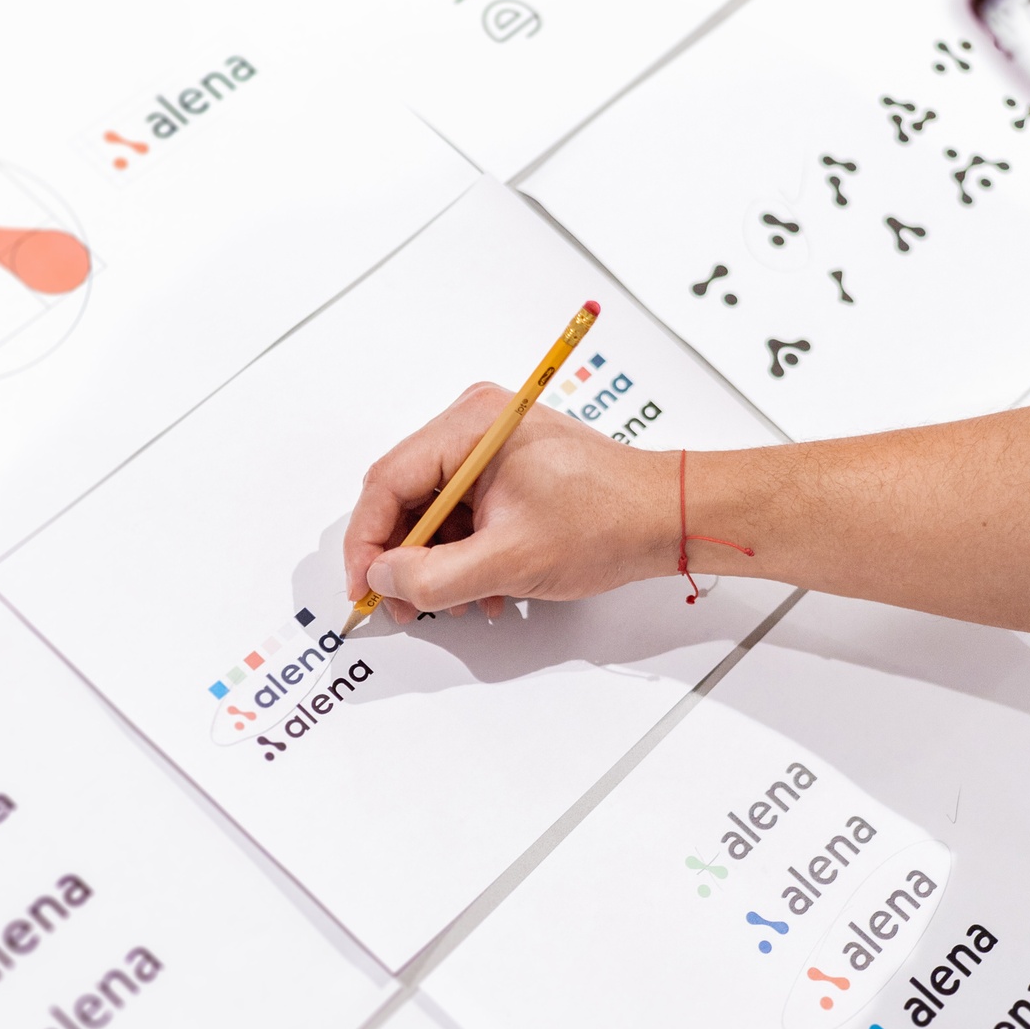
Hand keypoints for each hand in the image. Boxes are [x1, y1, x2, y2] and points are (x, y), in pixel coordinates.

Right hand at [342, 382, 670, 622]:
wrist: (665, 518)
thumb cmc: (607, 521)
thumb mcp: (509, 561)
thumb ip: (434, 577)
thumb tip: (383, 580)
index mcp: (470, 426)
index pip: (387, 482)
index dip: (367, 543)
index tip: (363, 588)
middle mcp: (475, 424)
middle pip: (406, 495)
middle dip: (403, 558)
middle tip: (402, 604)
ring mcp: (491, 445)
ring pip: (433, 509)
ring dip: (437, 563)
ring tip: (457, 602)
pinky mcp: (507, 468)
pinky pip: (462, 512)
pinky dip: (463, 553)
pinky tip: (483, 589)